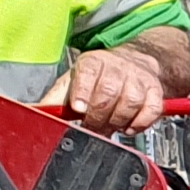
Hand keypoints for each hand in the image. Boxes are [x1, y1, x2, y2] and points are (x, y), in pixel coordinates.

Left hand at [48, 48, 168, 138]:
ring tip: (109, 127)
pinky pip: (152, 110)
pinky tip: (128, 126)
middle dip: (98, 117)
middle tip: (92, 128)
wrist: (135, 62)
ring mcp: (139, 78)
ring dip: (118, 121)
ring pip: (130, 102)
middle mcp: (117, 67)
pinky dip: (140, 123)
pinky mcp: (155, 91)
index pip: (89, 73)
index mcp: (93, 62)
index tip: (79, 108)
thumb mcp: (73, 82)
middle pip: (109, 93)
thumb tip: (33, 113)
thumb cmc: (100, 76)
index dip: (84, 92)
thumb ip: (55, 100)